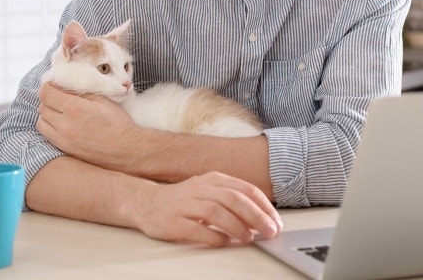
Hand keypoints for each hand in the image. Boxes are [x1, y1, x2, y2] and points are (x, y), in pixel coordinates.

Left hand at [36, 82, 138, 169]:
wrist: (126, 150)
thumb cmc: (118, 124)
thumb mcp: (102, 101)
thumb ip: (81, 93)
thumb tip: (65, 87)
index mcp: (74, 108)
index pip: (46, 94)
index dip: (47, 86)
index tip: (52, 84)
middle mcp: (64, 125)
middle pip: (42, 108)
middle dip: (48, 99)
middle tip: (57, 97)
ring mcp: (63, 140)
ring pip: (41, 123)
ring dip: (47, 115)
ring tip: (59, 112)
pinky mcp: (65, 151)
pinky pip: (48, 136)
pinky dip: (51, 128)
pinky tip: (63, 125)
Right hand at [133, 171, 282, 246]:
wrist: (146, 203)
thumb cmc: (184, 201)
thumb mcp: (209, 191)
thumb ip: (233, 200)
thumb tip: (262, 218)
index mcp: (213, 179)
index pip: (245, 189)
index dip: (264, 206)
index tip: (276, 222)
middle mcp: (200, 188)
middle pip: (234, 199)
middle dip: (256, 216)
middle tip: (270, 231)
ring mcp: (185, 204)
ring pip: (217, 211)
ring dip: (237, 226)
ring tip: (249, 238)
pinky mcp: (173, 221)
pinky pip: (197, 229)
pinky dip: (214, 237)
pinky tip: (224, 243)